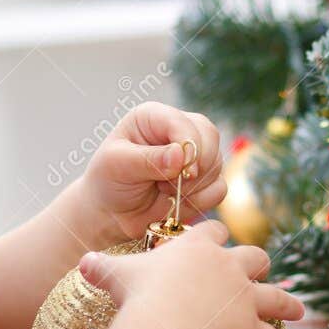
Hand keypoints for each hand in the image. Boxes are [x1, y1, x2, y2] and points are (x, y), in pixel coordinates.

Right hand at [77, 220, 302, 328]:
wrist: (166, 323)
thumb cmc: (140, 295)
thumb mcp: (115, 274)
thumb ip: (102, 267)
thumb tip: (82, 263)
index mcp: (197, 248)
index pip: (212, 231)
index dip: (213, 235)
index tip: (213, 239)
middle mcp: (227, 267)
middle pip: (254, 255)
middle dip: (257, 262)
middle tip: (258, 268)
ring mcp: (243, 297)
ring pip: (275, 296)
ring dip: (287, 302)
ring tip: (297, 308)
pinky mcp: (251, 328)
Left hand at [79, 103, 225, 241]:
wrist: (113, 212)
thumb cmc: (109, 180)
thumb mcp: (117, 166)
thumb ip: (147, 159)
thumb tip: (181, 155)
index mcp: (154, 117)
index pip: (184, 122)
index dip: (189, 145)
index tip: (182, 170)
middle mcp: (178, 130)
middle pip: (209, 137)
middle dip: (195, 167)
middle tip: (169, 184)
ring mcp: (195, 154)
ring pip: (217, 165)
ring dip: (193, 187)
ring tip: (163, 190)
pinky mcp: (204, 179)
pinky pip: (219, 188)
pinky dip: (201, 200)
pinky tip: (176, 202)